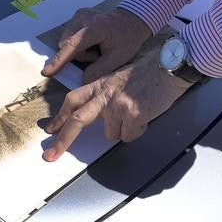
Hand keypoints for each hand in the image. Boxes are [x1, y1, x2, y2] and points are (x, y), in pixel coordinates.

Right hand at [41, 6, 149, 80]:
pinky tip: (93, 40)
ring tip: (97, 47)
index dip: (60, 60)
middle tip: (99, 54)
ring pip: (67, 41)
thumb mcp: (118, 58)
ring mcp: (80, 14)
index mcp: (95, 28)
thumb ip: (99, 70)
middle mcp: (84, 17)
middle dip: (79, 56)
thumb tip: (81, 81)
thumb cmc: (127, 39)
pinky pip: (70, 35)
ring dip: (79, 50)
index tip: (47, 71)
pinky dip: (79, 42)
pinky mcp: (78, 15)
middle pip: (67, 45)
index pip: (73, 45)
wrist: (133, 20)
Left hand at [42, 35, 190, 158]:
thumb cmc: (151, 71)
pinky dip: (138, 130)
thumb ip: (108, 94)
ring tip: (139, 111)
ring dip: (123, 129)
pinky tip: (147, 114)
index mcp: (101, 84)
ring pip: (111, 133)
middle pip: (77, 120)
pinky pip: (129, 135)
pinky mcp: (132, 114)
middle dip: (62, 141)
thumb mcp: (122, 78)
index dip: (60, 116)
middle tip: (51, 155)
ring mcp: (117, 105)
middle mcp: (105, 94)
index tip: (50, 129)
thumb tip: (102, 117)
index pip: (74, 100)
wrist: (170, 66)